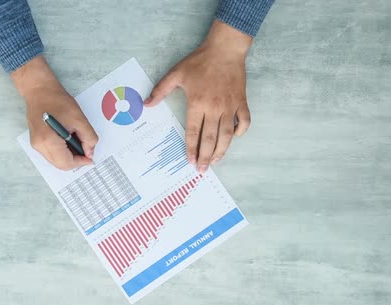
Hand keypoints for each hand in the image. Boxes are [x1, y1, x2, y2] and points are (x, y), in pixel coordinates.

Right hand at [11, 55, 97, 170]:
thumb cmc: (57, 100)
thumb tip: (90, 152)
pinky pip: (51, 153)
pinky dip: (62, 151)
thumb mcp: (79, 119)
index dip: (81, 162)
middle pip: (60, 165)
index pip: (67, 163)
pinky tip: (69, 140)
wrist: (39, 90)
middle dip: (75, 160)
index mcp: (48, 141)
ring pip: (56, 160)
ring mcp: (36, 144)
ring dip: (69, 156)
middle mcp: (39, 146)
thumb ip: (88, 138)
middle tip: (86, 150)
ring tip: (78, 142)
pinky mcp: (36, 141)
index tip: (90, 157)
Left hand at [145, 20, 252, 172]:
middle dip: (205, 157)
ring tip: (216, 161)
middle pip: (210, 139)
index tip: (190, 160)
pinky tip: (233, 138)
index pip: (193, 132)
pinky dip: (240, 132)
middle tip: (202, 169)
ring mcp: (230, 106)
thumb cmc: (199, 61)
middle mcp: (214, 108)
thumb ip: (160, 90)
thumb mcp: (175, 73)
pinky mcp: (241, 102)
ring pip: (227, 135)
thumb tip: (146, 104)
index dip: (191, 148)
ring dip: (222, 151)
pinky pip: (244, 122)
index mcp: (197, 103)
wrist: (225, 49)